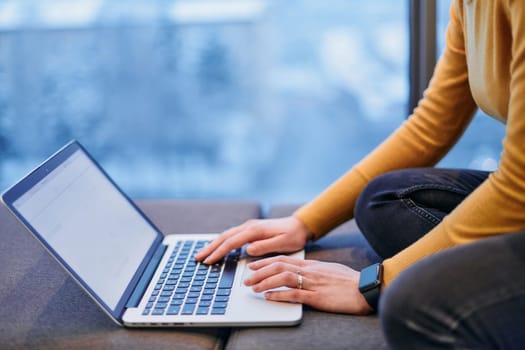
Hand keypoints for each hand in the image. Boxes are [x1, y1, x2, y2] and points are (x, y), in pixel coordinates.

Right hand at [195, 216, 312, 263]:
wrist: (300, 225)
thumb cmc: (294, 236)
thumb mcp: (283, 243)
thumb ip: (265, 246)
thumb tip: (248, 249)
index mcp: (255, 230)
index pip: (232, 243)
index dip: (219, 252)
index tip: (209, 261)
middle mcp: (249, 226)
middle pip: (225, 237)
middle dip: (210, 248)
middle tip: (197, 258)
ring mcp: (249, 226)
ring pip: (227, 235)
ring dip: (213, 244)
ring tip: (202, 253)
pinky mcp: (251, 229)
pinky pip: (232, 235)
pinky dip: (222, 241)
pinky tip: (217, 246)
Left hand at [244, 255, 373, 314]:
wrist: (366, 288)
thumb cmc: (349, 281)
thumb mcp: (328, 270)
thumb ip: (313, 270)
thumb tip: (301, 272)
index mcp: (311, 264)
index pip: (283, 259)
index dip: (265, 262)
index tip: (254, 266)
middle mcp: (309, 271)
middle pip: (279, 266)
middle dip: (260, 272)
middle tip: (247, 278)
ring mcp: (312, 283)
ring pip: (283, 277)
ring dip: (265, 282)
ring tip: (253, 287)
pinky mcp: (317, 296)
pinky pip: (294, 293)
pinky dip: (278, 294)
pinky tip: (269, 297)